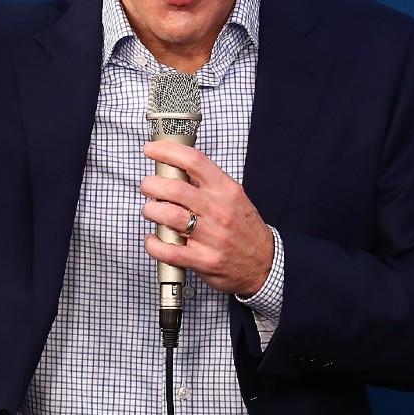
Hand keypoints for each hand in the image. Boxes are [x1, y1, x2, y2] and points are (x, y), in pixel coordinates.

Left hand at [141, 140, 273, 296]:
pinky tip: (154, 239)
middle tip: (148, 187)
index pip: (194, 161)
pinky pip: (168, 250)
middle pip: (174, 188)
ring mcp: (211, 236)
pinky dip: (153, 243)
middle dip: (151, 184)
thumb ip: (208, 185)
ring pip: (168, 215)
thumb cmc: (246, 230)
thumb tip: (177, 170)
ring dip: (151, 210)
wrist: (266, 264)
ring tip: (151, 211)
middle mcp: (219, 210)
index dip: (167, 151)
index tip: (151, 150)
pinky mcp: (203, 260)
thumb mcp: (235, 198)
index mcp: (227, 190)